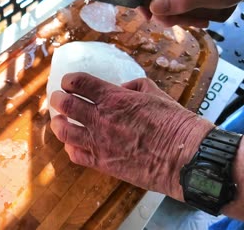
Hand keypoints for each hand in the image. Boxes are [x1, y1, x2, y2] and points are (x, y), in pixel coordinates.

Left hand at [49, 73, 213, 199]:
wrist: (185, 156)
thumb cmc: (174, 123)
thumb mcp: (155, 93)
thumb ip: (132, 86)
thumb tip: (119, 88)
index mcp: (114, 97)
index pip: (77, 82)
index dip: (68, 81)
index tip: (69, 83)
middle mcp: (101, 118)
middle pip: (64, 104)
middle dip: (58, 99)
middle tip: (59, 100)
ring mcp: (99, 142)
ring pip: (63, 131)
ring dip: (59, 123)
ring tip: (61, 121)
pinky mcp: (102, 163)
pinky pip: (74, 154)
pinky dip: (70, 147)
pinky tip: (75, 144)